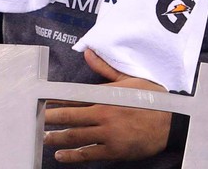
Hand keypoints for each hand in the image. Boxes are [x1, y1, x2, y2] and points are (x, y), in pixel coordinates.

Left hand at [43, 49, 171, 162]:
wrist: (170, 122)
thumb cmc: (151, 99)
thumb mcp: (129, 80)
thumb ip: (105, 68)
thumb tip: (88, 52)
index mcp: (106, 95)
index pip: (75, 96)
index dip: (57, 99)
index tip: (43, 99)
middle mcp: (104, 114)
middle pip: (71, 116)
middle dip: (51, 118)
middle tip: (36, 120)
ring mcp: (108, 133)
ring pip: (75, 136)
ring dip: (57, 137)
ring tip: (44, 137)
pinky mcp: (113, 150)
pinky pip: (88, 154)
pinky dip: (72, 156)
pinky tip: (60, 155)